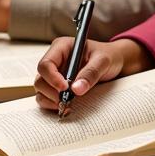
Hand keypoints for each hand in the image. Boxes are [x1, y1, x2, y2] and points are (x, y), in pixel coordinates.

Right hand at [34, 37, 150, 110]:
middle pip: (40, 79)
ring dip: (51, 101)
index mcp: (61, 47)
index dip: (52, 78)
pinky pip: (46, 98)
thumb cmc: (108, 56)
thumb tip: (76, 90)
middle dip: (51, 92)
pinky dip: (52, 105)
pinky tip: (67, 107)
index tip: (65, 88)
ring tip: (67, 106)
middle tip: (67, 101)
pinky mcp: (57, 86)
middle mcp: (54, 60)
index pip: (46, 63)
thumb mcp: (103, 61)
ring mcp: (54, 74)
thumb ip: (90, 73)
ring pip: (41, 90)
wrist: (114, 63)